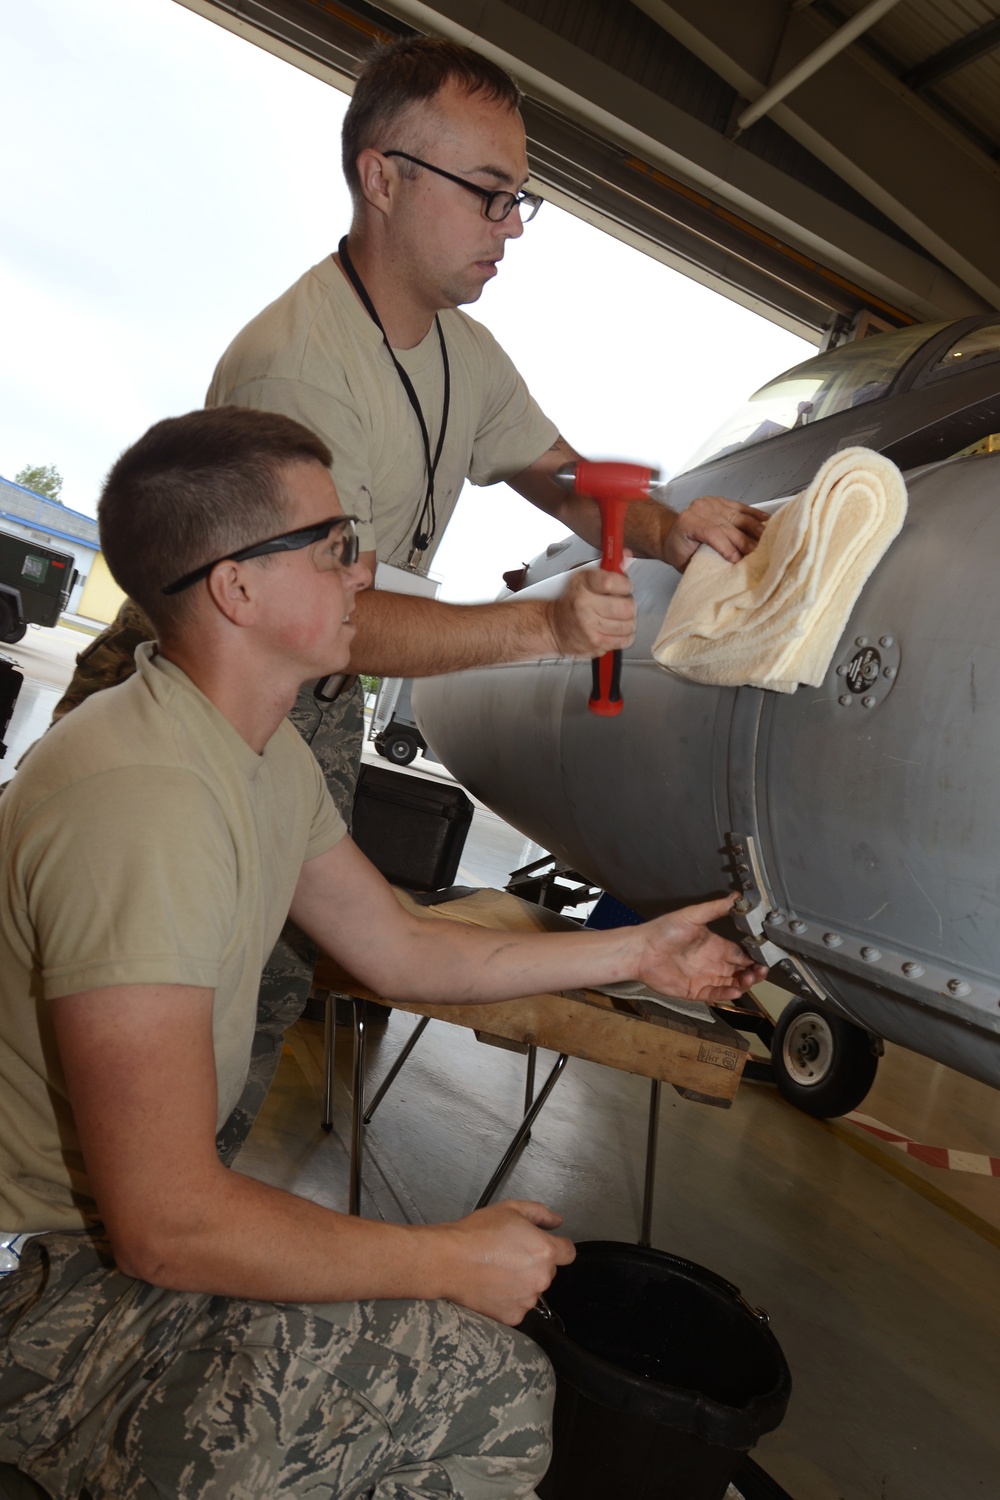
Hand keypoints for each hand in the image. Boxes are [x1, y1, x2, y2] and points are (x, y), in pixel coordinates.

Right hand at [436, 1199, 575, 1324]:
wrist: (449, 1261)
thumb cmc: (477, 1234)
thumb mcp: (511, 1209)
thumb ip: (540, 1214)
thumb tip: (557, 1222)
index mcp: (545, 1251)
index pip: (568, 1253)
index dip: (557, 1247)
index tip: (542, 1247)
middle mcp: (541, 1279)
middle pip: (548, 1271)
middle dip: (534, 1264)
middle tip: (509, 1255)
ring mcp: (527, 1301)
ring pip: (533, 1290)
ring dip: (522, 1283)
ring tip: (497, 1271)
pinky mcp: (513, 1317)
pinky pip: (518, 1307)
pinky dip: (508, 1300)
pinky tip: (492, 1287)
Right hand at [547, 566, 635, 657]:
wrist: (553, 627)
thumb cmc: (571, 602)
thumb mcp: (585, 579)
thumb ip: (609, 568)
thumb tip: (626, 555)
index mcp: (582, 585)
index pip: (612, 581)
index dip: (625, 585)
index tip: (624, 586)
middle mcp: (584, 606)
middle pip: (627, 607)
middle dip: (629, 605)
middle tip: (621, 604)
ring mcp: (590, 627)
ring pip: (629, 625)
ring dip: (628, 622)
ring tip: (617, 618)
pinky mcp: (595, 643)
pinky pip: (624, 640)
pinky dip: (625, 636)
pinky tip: (615, 630)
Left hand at [635, 894, 767, 1001]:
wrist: (641, 951)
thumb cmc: (663, 930)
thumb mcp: (693, 916)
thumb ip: (716, 908)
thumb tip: (738, 896)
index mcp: (716, 945)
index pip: (742, 952)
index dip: (755, 955)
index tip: (766, 956)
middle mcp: (713, 962)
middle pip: (741, 970)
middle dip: (755, 971)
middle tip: (761, 970)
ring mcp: (706, 977)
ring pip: (733, 983)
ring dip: (744, 983)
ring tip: (750, 979)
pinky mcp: (696, 991)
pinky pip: (716, 995)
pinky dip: (728, 994)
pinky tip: (736, 990)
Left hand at [663, 496, 767, 571]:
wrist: (671, 535)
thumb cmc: (679, 552)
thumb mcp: (685, 561)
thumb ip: (703, 563)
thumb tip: (726, 572)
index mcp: (688, 522)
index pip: (712, 532)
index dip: (727, 546)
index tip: (738, 559)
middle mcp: (700, 508)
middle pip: (728, 525)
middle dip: (745, 540)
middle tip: (758, 553)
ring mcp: (712, 503)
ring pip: (738, 516)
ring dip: (755, 528)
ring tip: (768, 539)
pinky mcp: (722, 501)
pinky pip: (742, 507)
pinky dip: (755, 515)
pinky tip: (767, 521)